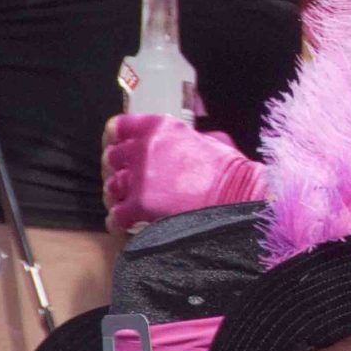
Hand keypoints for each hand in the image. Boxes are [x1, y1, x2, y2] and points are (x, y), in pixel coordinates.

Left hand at [103, 115, 267, 234]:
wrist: (239, 197)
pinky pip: (116, 214)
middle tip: (128, 181)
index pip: (118, 127)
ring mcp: (140, 177)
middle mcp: (145, 148)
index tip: (115, 146)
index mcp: (159, 128)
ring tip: (129, 204)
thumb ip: (182, 138)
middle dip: (118, 170)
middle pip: (111, 158)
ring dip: (119, 196)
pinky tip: (125, 223)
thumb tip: (179, 141)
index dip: (114, 139)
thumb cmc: (230, 171)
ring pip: (111, 187)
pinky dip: (118, 220)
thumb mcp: (208, 139)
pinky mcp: (140, 205)